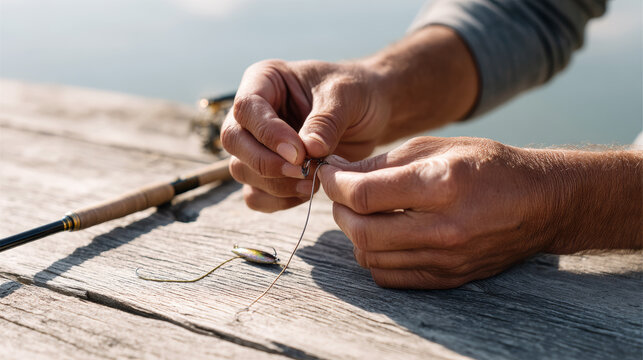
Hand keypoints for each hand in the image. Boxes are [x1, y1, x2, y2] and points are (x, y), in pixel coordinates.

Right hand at [221, 59, 389, 211]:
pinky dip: (277, 201)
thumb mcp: (346, 97)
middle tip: (304, 171)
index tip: (300, 154)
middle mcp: (253, 112)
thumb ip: (325, 122)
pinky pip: (255, 194)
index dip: (268, 134)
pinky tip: (307, 192)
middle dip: (266, 163)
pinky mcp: (267, 171)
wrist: (372, 111)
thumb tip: (307, 152)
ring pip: (241, 170)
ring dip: (275, 184)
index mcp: (264, 80)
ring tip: (313, 181)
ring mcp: (256, 143)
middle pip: (234, 141)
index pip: (247, 108)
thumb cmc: (356, 92)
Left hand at [318, 137, 641, 288]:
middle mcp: (444, 228)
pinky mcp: (448, 278)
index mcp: (442, 185)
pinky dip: (374, 257)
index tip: (328, 173)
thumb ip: (383, 163)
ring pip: (371, 257)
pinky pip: (391, 277)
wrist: (540, 203)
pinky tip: (381, 235)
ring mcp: (447, 259)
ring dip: (354, 233)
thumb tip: (339, 172)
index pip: (365, 194)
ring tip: (361, 212)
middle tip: (341, 193)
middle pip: (362, 231)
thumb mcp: (437, 147)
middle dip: (339, 210)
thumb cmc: (488, 166)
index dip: (335, 184)